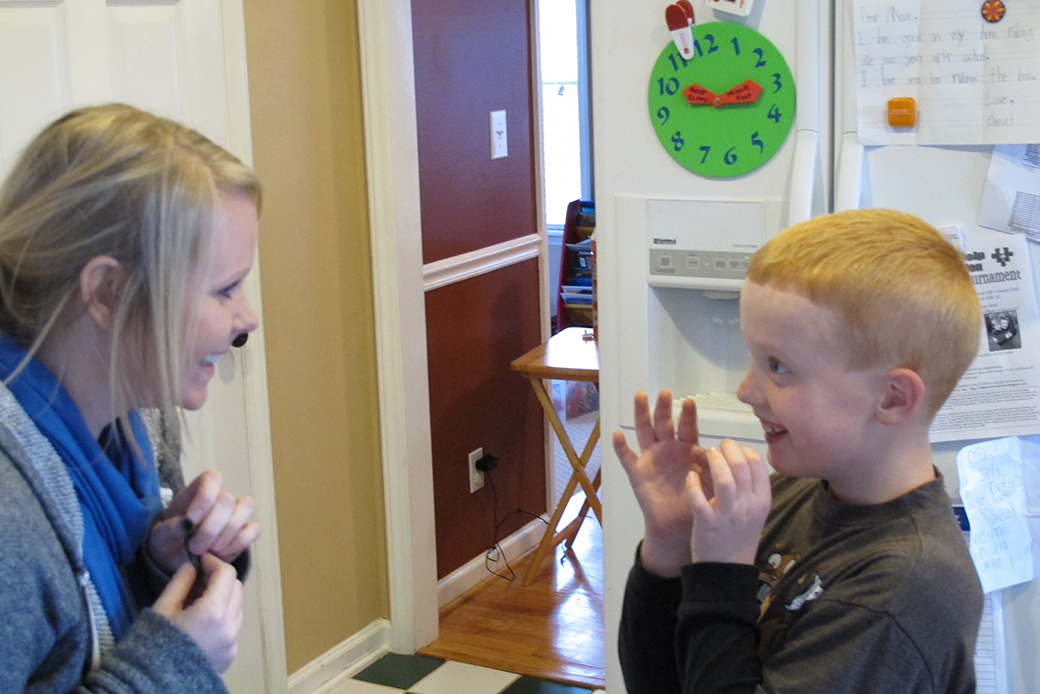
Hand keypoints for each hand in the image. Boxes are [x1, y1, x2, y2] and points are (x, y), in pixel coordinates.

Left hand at [148, 470, 259, 573]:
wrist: (175, 561)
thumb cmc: (168, 541)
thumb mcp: (160, 536)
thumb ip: (170, 528)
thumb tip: (186, 524)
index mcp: (198, 491)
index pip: (212, 478)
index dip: (205, 496)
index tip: (191, 520)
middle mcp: (219, 499)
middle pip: (228, 499)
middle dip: (212, 527)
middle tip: (195, 548)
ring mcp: (235, 514)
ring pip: (246, 508)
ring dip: (227, 533)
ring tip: (210, 551)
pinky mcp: (244, 532)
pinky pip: (253, 529)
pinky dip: (238, 543)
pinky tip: (222, 554)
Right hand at [153, 554, 243, 672]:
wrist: (152, 682)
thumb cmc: (152, 643)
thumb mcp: (164, 607)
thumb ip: (182, 581)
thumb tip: (193, 565)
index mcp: (212, 613)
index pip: (226, 574)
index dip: (214, 562)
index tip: (201, 560)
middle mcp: (229, 627)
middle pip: (236, 588)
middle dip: (220, 579)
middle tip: (198, 580)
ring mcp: (233, 643)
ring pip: (237, 607)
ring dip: (223, 597)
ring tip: (198, 601)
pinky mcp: (231, 655)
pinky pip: (234, 626)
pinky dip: (224, 616)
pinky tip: (203, 621)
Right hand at [613, 390, 710, 576]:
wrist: (681, 526)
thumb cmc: (698, 501)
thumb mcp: (710, 481)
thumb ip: (713, 465)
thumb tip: (722, 450)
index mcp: (686, 448)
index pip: (687, 426)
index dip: (687, 414)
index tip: (690, 400)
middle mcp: (667, 448)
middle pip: (663, 422)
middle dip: (664, 407)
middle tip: (664, 392)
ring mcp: (651, 458)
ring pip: (644, 431)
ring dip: (642, 414)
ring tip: (641, 396)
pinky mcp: (638, 473)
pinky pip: (627, 458)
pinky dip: (621, 447)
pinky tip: (618, 434)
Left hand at [686, 440, 770, 564]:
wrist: (727, 571)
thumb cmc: (739, 537)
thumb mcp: (756, 513)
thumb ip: (751, 488)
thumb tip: (742, 459)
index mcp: (762, 501)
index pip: (758, 464)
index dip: (744, 449)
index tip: (735, 448)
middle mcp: (748, 506)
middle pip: (741, 465)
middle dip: (728, 449)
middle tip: (719, 446)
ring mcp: (728, 515)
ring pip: (724, 479)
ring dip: (714, 460)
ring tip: (707, 453)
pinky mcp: (707, 523)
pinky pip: (699, 498)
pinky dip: (693, 483)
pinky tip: (691, 476)